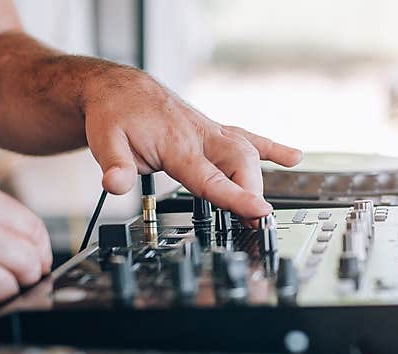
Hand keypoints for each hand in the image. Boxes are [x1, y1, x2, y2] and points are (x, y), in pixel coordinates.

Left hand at [81, 70, 302, 218]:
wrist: (119, 87)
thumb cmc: (115, 113)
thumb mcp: (103, 141)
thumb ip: (115, 166)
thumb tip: (115, 186)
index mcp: (177, 143)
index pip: (211, 176)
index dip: (236, 196)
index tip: (258, 212)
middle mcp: (201, 136)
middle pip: (239, 164)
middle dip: (252, 191)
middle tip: (256, 221)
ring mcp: (211, 132)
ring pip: (248, 152)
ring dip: (260, 179)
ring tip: (265, 209)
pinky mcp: (214, 131)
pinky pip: (249, 138)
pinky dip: (272, 148)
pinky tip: (294, 157)